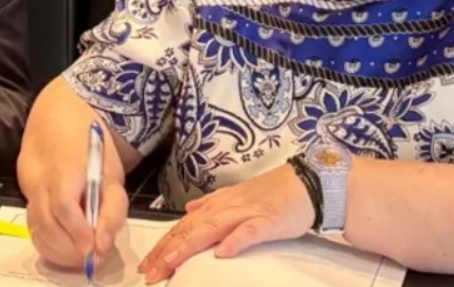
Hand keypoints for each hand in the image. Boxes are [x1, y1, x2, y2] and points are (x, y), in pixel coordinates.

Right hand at [18, 119, 128, 271]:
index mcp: (65, 168)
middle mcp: (41, 179)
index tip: (94, 250)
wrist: (57, 117)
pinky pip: (32, 225)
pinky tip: (65, 246)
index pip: (64, 206)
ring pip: (36, 228)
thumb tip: (101, 246)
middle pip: (48, 222)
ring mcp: (28, 186)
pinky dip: (47, 242)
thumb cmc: (91, 147)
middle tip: (91, 259)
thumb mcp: (112, 174)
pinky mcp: (24, 193)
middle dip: (70, 247)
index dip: (78, 231)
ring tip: (80, 255)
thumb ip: (112, 210)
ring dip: (59, 249)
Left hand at [137, 163, 314, 283]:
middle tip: (149, 272)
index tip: (147, 266)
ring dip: (188, 246)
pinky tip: (221, 253)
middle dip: (167, 251)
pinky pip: (248, 231)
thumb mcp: (236, 197)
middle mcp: (225, 207)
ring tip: (170, 263)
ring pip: (211, 229)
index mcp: (217, 205)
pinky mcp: (267, 220)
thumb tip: (189, 210)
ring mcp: (246, 213)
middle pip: (190, 229)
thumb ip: (211, 204)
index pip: (184, 227)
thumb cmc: (272, 194)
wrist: (306, 182)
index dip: (164, 246)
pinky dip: (234, 241)